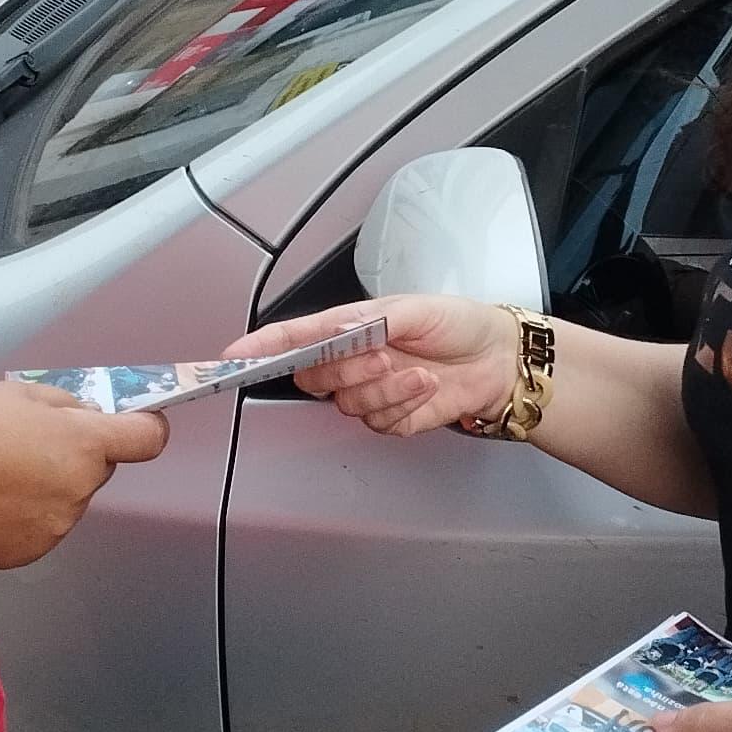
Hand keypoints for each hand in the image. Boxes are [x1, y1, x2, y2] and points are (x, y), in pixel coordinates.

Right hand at [0, 381, 166, 570]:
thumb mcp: (18, 393)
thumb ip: (66, 405)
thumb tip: (89, 416)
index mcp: (83, 444)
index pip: (149, 439)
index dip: (145, 427)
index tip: (134, 423)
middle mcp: (80, 489)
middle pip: (100, 468)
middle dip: (77, 454)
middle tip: (29, 442)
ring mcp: (59, 525)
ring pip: (70, 497)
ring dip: (50, 485)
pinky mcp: (34, 551)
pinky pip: (45, 525)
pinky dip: (27, 513)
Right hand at [223, 294, 515, 437]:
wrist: (497, 361)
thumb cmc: (457, 324)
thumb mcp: (412, 308)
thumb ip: (368, 320)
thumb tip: (336, 331)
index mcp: (348, 329)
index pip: (292, 340)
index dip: (260, 350)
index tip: (234, 357)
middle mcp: (351, 363)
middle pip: (313, 378)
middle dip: (347, 369)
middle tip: (381, 353)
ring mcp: (368, 393)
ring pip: (349, 404)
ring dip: (385, 388)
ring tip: (418, 371)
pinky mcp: (390, 419)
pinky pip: (379, 423)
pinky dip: (404, 406)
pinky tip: (425, 389)